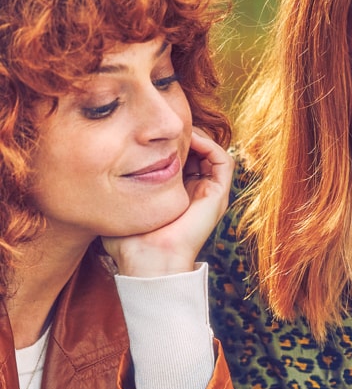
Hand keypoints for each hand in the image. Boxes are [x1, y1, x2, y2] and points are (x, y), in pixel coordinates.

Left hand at [102, 129, 233, 276]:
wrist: (149, 262)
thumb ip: (111, 191)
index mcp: (176, 196)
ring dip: (198, 136)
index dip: (166, 142)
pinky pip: (223, 161)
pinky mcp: (217, 196)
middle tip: (162, 126)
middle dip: (182, 134)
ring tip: (177, 130)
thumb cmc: (130, 244)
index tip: (146, 132)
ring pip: (212, 153)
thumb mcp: (117, 208)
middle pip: (196, 152)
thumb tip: (90, 174)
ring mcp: (208, 195)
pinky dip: (209, 145)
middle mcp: (195, 193)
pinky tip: (188, 141)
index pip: (178, 159)